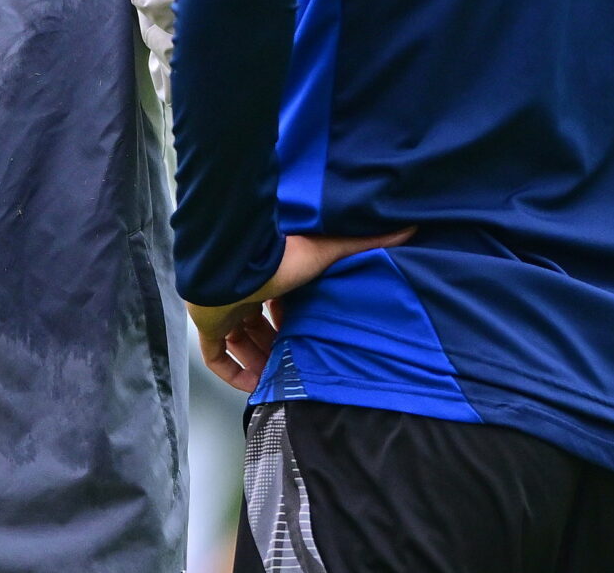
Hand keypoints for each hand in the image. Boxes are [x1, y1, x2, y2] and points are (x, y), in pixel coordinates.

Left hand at [189, 229, 413, 390]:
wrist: (233, 264)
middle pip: (260, 325)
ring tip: (280, 380)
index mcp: (267, 273)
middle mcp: (244, 291)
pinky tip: (254, 386)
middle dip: (278, 346)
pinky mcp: (207, 326)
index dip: (294, 320)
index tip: (310, 335)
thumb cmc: (278, 256)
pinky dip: (234, 374)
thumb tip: (406, 229)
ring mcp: (222, 309)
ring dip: (260, 362)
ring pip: (240, 343)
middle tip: (296, 362)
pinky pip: (216, 358)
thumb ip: (362, 245)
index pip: (280, 301)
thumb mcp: (327, 252)